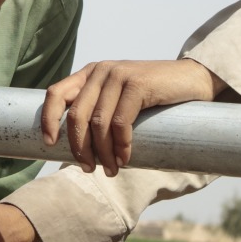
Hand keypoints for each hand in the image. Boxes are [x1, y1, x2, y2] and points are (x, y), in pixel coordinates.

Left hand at [40, 59, 223, 174]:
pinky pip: (121, 122)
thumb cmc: (154, 97)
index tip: (50, 145)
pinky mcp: (138, 84)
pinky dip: (121, 146)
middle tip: (88, 168)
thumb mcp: (119, 98)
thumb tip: (78, 147)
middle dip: (79, 147)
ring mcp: (119, 75)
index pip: (56, 93)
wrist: (192, 80)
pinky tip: (125, 159)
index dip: (48, 120)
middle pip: (76, 115)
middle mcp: (101, 71)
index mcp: (90, 73)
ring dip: (102, 152)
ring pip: (98, 123)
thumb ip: (100, 110)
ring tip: (110, 170)